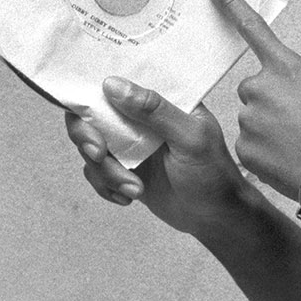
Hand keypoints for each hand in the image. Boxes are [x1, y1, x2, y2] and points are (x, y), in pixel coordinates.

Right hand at [66, 80, 249, 236]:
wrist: (214, 217)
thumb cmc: (213, 173)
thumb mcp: (190, 138)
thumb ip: (155, 111)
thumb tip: (112, 84)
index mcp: (160, 99)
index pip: (118, 82)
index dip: (92, 92)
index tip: (85, 112)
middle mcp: (141, 117)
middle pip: (91, 115)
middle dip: (88, 136)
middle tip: (99, 154)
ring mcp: (130, 144)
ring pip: (91, 147)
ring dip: (105, 171)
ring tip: (135, 189)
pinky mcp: (123, 169)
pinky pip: (95, 172)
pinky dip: (106, 186)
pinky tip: (129, 196)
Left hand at [206, 0, 300, 200]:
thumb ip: (296, 92)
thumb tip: (285, 109)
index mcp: (288, 67)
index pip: (253, 29)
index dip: (231, 5)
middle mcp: (261, 87)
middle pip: (253, 92)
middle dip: (269, 106)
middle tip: (298, 126)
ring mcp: (249, 118)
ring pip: (252, 122)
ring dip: (269, 134)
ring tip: (299, 148)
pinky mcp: (244, 149)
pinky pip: (249, 149)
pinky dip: (266, 157)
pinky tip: (289, 164)